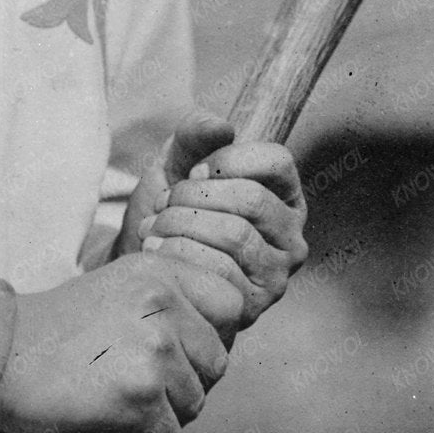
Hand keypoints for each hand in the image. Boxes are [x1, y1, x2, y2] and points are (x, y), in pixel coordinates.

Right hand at [0, 255, 233, 432]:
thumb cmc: (53, 328)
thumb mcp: (117, 286)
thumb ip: (162, 298)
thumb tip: (211, 338)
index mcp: (160, 272)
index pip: (230, 306)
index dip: (211, 334)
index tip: (180, 350)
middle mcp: (164, 304)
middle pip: (216, 364)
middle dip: (187, 384)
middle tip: (141, 387)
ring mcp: (154, 351)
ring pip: (194, 406)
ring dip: (165, 418)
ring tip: (120, 408)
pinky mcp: (138, 397)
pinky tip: (116, 432)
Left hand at [116, 112, 308, 339]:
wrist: (144, 267)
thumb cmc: (169, 211)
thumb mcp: (176, 162)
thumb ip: (196, 134)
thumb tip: (223, 128)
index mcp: (282, 193)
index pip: (276, 161)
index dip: (226, 161)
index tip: (190, 171)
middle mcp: (290, 234)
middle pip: (252, 199)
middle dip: (195, 196)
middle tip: (162, 203)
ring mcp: (277, 272)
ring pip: (237, 235)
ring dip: (183, 225)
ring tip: (155, 226)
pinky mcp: (254, 304)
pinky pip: (221, 273)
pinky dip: (180, 255)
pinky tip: (157, 251)